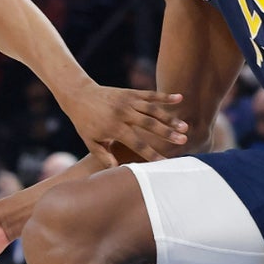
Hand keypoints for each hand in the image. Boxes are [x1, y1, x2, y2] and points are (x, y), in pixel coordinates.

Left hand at [62, 84, 186, 163]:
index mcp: (114, 127)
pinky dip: (165, 96)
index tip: (164, 163)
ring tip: (184, 126)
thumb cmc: (84, 122)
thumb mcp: (90, 141)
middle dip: (166, 133)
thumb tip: (118, 170)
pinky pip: (150, 94)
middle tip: (183, 140)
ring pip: (152, 110)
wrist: (78, 94)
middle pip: (149, 125)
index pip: (136, 143)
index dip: (151, 154)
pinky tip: (179, 98)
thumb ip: (104, 156)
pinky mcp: (130, 92)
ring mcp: (128, 101)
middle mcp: (123, 113)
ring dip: (170, 118)